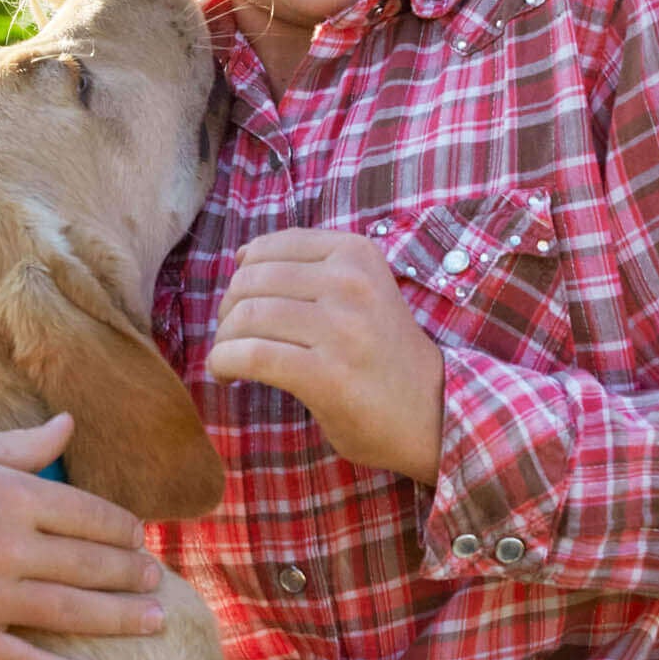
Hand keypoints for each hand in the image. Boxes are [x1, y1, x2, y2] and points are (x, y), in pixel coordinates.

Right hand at [0, 413, 163, 659]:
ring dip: (121, 619)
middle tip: (157, 583)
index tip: (139, 539)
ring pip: (72, 612)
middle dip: (132, 574)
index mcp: (11, 493)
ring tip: (155, 622)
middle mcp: (5, 545)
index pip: (93, 516)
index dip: (124, 530)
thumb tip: (69, 424)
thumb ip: (22, 446)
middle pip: (92, 564)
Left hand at [205, 228, 445, 481]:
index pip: (267, 247)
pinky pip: (252, 356)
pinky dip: (225, 364)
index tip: (241, 306)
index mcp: (355, 253)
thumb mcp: (360, 291)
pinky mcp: (326, 373)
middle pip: (250, 282)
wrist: (435, 412)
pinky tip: (227, 376)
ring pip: (246, 317)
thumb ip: (309, 271)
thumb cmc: (385, 355)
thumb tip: (241, 256)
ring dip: (223, 341)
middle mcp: (349, 282)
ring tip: (229, 361)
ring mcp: (340, 327)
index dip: (240, 277)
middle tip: (232, 339)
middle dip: (227, 312)